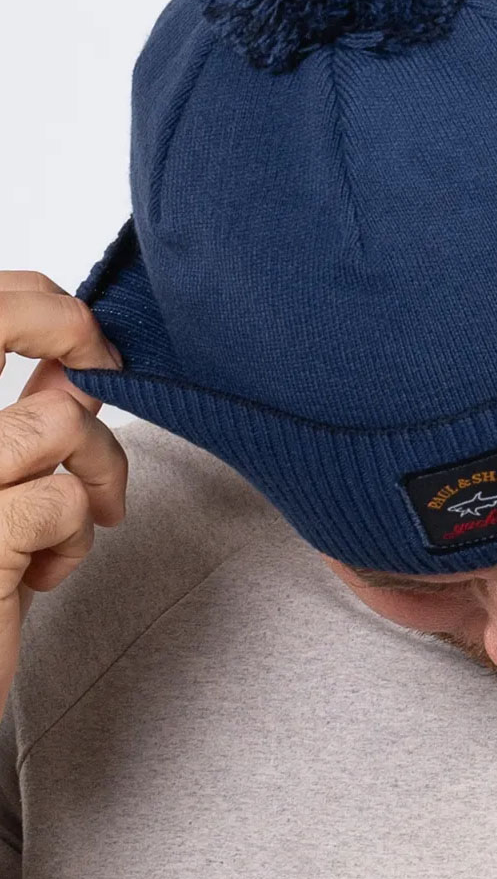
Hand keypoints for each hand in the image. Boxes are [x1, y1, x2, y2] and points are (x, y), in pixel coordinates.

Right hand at [0, 271, 127, 718]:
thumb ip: (18, 421)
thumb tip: (67, 364)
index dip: (37, 303)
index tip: (83, 341)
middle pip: (9, 340)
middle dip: (77, 360)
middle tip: (105, 401)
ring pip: (59, 424)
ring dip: (94, 474)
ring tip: (79, 523)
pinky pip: (61, 498)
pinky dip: (73, 538)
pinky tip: (43, 575)